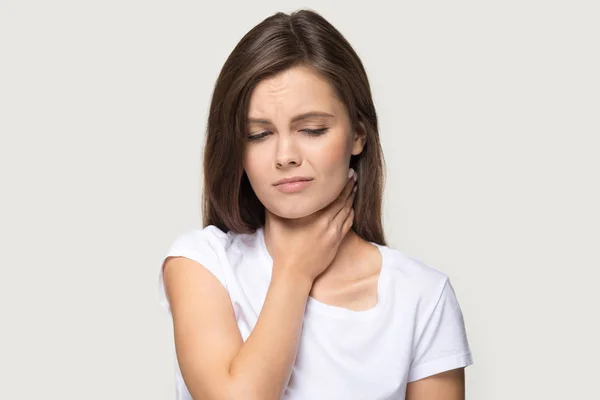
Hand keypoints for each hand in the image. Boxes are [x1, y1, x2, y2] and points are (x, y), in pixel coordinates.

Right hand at [268, 168, 357, 282]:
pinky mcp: (336, 242)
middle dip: (349, 187)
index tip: (344, 172)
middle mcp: (326, 222)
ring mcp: (333, 233)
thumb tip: (274, 191)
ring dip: (351, 198)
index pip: (331, 194)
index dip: (340, 182)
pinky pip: (347, 224)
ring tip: (354, 188)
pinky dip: (351, 213)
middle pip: (342, 200)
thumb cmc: (283, 248)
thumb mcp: (275, 223)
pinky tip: (351, 208)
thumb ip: (275, 205)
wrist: (294, 272)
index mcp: (313, 215)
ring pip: (347, 211)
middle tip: (352, 176)